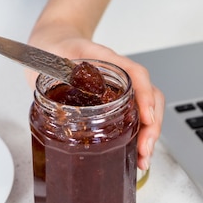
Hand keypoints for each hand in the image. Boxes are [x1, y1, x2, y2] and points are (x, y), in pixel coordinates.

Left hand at [27, 23, 163, 170]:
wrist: (52, 44)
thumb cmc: (53, 50)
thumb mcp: (51, 58)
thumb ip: (55, 72)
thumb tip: (58, 94)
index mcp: (106, 61)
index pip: (136, 73)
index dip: (145, 95)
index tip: (146, 117)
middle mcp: (118, 76)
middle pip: (149, 96)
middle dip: (151, 125)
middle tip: (144, 149)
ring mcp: (117, 90)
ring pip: (145, 110)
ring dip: (147, 135)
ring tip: (142, 158)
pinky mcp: (112, 103)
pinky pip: (132, 118)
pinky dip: (137, 137)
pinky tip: (134, 153)